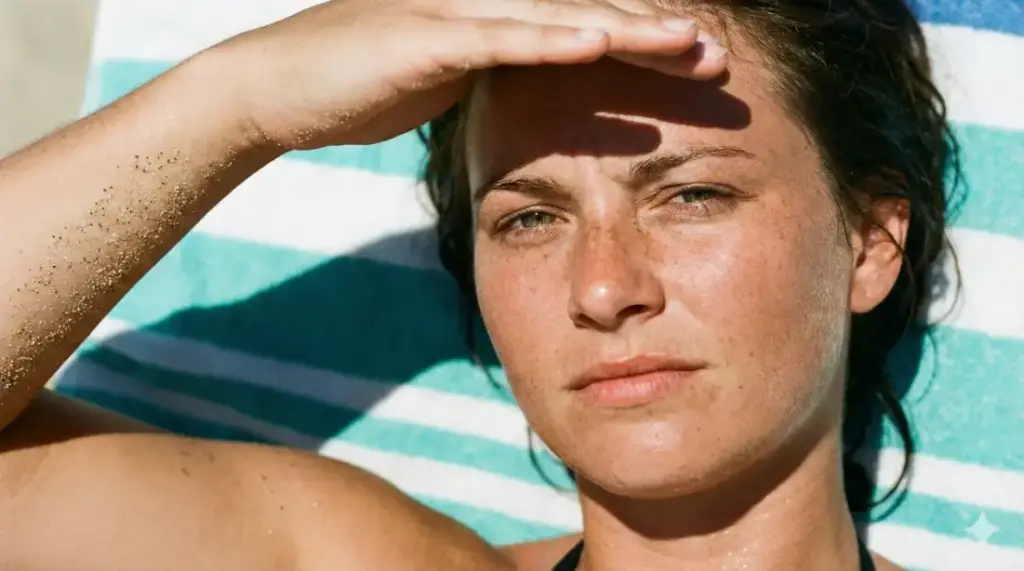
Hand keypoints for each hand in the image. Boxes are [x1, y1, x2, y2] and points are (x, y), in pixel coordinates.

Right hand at [217, 0, 727, 148]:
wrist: (275, 87)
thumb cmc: (358, 86)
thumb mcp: (441, 82)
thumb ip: (489, 78)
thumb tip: (529, 96)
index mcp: (491, 15)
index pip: (582, 20)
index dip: (642, 37)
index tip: (697, 61)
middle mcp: (482, 1)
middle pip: (587, 8)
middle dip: (656, 30)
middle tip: (718, 52)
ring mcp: (456, 10)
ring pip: (559, 15)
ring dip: (629, 29)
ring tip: (690, 45)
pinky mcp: (427, 35)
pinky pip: (502, 36)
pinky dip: (554, 40)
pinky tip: (605, 43)